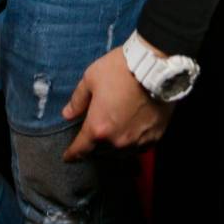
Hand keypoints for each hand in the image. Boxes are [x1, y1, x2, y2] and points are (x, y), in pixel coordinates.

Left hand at [61, 44, 173, 161]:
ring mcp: (137, 141)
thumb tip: (67, 114)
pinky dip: (133, 140)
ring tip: (115, 131)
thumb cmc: (120, 70)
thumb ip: (78, 100)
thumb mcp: (91, 78)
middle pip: (102, 150)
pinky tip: (133, 129)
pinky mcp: (155, 137)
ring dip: (115, 144)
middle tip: (96, 133)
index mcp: (98, 127)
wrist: (155, 66)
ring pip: (122, 150)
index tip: (68, 158)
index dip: (72, 154)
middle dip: (96, 144)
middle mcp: (117, 140)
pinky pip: (139, 145)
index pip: (81, 149)